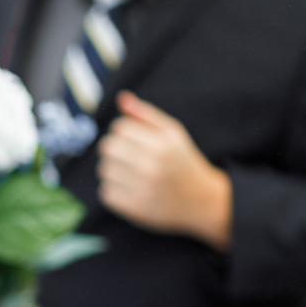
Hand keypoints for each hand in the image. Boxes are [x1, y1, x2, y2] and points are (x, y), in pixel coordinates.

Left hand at [98, 91, 231, 249]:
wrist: (201, 200)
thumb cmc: (182, 161)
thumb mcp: (173, 133)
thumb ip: (146, 114)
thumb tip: (121, 98)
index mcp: (162, 144)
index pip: (119, 127)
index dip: (123, 132)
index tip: (134, 140)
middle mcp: (151, 165)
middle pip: (107, 147)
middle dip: (115, 149)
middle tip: (130, 156)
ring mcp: (142, 188)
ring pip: (104, 169)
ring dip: (113, 170)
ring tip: (132, 173)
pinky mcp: (134, 208)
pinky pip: (105, 192)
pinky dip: (114, 190)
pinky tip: (132, 189)